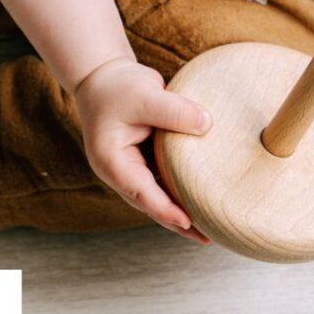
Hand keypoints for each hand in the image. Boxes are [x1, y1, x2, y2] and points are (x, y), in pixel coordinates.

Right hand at [73, 57, 212, 242]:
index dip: (165, 209)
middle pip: (151, 202)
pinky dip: (181, 188)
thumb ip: (174, 110)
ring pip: (159, 194)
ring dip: (181, 208)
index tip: (188, 222)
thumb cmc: (117, 86)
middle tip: (207, 237)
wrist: (102, 75)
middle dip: (177, 222)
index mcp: (112, 161)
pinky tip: (202, 195)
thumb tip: (208, 125)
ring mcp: (132, 167)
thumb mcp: (145, 94)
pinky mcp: (145, 158)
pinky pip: (165, 178)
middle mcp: (121, 170)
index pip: (141, 192)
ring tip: (210, 225)